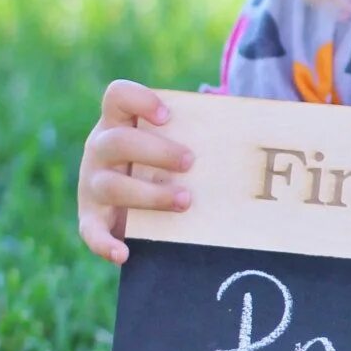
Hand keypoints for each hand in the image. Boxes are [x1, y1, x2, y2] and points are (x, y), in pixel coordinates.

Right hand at [77, 80, 193, 265]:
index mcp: (118, 121)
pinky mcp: (91, 217)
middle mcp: (100, 149)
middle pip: (117, 142)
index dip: (138, 101)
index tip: (168, 115)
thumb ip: (201, 128)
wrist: (141, 202)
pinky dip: (104, 243)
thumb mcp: (176, 140)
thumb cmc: (168, 161)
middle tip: (190, 161)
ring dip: (150, 194)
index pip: (117, 97)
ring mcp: (92, 184)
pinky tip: (124, 253)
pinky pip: (90, 232)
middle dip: (156, 151)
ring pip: (110, 185)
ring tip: (186, 201)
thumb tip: (260, 123)